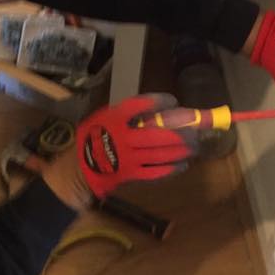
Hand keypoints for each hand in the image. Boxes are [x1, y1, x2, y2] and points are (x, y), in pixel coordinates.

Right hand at [76, 93, 198, 197]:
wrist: (79, 168)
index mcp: (114, 118)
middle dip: (181, 134)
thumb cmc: (94, 138)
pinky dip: (171, 169)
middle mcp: (122, 136)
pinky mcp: (131, 173)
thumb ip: (126, 114)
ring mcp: (127, 157)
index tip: (173, 101)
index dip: (159, 101)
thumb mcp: (104, 118)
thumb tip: (158, 111)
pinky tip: (182, 165)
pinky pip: (155, 172)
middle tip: (196, 132)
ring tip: (195, 147)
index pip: (140, 104)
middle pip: (158, 134)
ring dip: (181, 151)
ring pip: (160, 154)